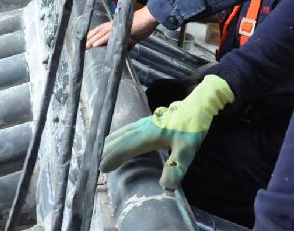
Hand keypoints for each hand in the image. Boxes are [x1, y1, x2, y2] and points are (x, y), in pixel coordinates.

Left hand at [85, 6, 158, 48]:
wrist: (150, 17)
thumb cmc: (145, 25)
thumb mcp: (135, 36)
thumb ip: (129, 42)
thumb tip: (125, 48)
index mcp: (117, 24)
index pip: (103, 29)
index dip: (95, 33)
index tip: (88, 39)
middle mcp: (115, 24)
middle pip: (99, 30)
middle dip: (90, 37)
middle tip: (82, 44)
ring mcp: (117, 26)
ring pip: (101, 34)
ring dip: (92, 40)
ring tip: (85, 46)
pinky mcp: (120, 29)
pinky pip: (108, 36)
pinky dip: (100, 41)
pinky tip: (94, 45)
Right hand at [100, 75, 233, 188]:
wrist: (198, 106)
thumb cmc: (192, 128)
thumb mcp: (187, 150)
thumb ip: (176, 167)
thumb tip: (165, 186)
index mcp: (149, 135)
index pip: (126, 147)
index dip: (113, 158)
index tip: (101, 168)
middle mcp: (143, 127)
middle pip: (120, 139)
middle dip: (106, 151)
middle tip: (94, 164)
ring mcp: (145, 122)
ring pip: (122, 132)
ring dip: (110, 143)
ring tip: (100, 152)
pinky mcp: (148, 121)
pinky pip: (127, 129)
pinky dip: (117, 136)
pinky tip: (118, 140)